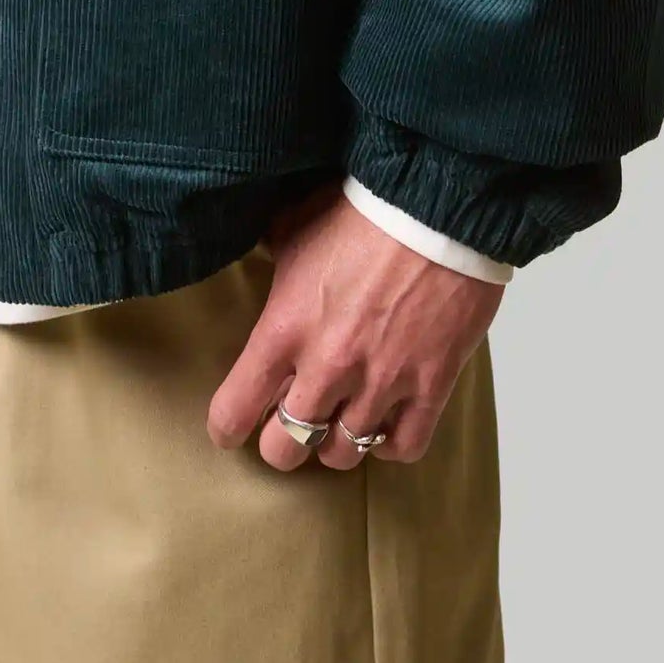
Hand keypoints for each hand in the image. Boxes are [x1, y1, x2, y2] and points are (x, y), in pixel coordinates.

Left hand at [207, 185, 502, 471]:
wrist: (436, 208)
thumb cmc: (362, 210)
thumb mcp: (296, 224)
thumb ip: (273, 253)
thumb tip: (262, 252)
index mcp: (285, 329)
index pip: (236, 408)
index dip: (227, 427)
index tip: (230, 428)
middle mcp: (328, 367)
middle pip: (287, 448)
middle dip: (282, 443)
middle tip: (288, 426)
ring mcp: (381, 383)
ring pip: (344, 454)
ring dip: (336, 442)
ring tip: (339, 423)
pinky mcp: (430, 387)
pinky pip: (404, 446)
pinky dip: (391, 443)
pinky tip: (386, 424)